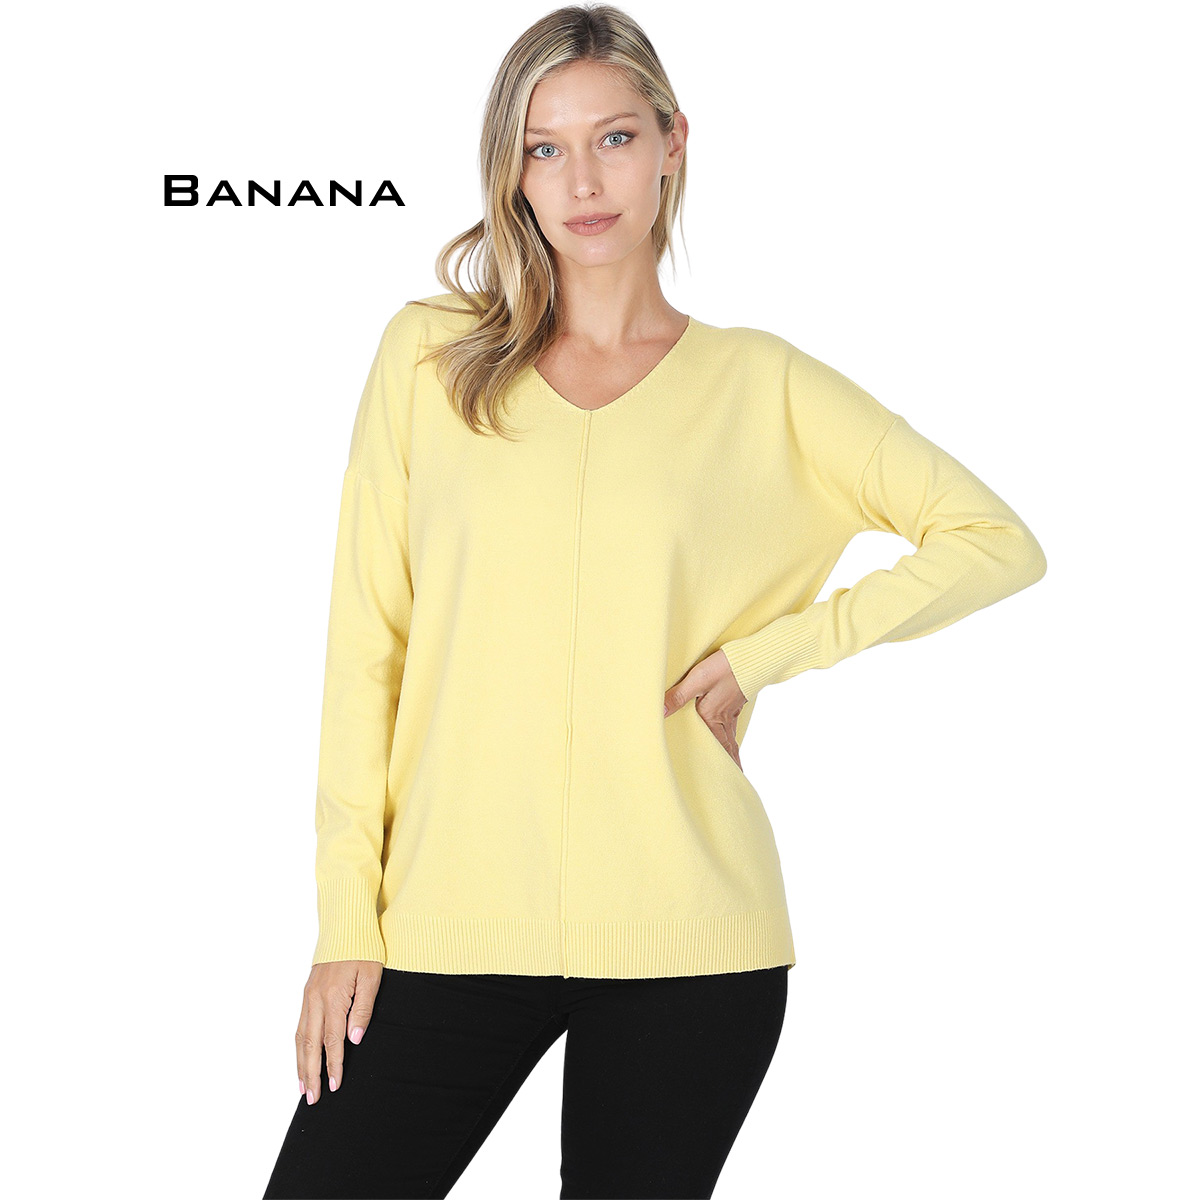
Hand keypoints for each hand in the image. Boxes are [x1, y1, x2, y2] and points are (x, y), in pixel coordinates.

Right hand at [296, 959, 381, 1103]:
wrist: (346, 927)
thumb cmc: (364, 951)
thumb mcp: (372, 978)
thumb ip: (363, 1010)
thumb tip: (354, 1040)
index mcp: (334, 997)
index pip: (332, 1040)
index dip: (333, 1065)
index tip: (335, 1086)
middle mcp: (316, 999)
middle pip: (311, 1044)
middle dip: (311, 1073)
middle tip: (313, 1099)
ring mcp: (309, 997)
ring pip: (301, 1037)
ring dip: (301, 1064)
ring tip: (302, 1087)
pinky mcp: (307, 993)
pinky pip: (299, 1025)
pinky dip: (298, 1046)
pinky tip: (301, 1058)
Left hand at [664, 649, 747, 770]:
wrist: (752, 655)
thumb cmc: (725, 667)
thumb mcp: (698, 679)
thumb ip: (678, 696)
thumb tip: (661, 712)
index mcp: (714, 717)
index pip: (718, 748)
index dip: (723, 765)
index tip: (727, 782)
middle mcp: (724, 718)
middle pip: (728, 748)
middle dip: (730, 764)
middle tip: (733, 780)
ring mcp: (731, 710)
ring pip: (731, 737)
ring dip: (731, 752)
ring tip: (732, 765)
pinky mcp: (735, 701)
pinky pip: (732, 725)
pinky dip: (731, 737)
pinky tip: (729, 736)